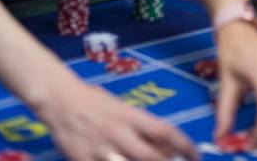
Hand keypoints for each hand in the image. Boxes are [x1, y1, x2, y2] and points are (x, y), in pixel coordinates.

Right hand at [36, 77, 197, 160]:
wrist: (61, 100)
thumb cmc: (94, 102)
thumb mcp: (120, 108)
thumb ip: (139, 126)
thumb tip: (164, 143)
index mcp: (130, 115)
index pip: (164, 131)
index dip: (184, 145)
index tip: (195, 154)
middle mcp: (119, 132)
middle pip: (151, 156)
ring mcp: (101, 149)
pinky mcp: (83, 160)